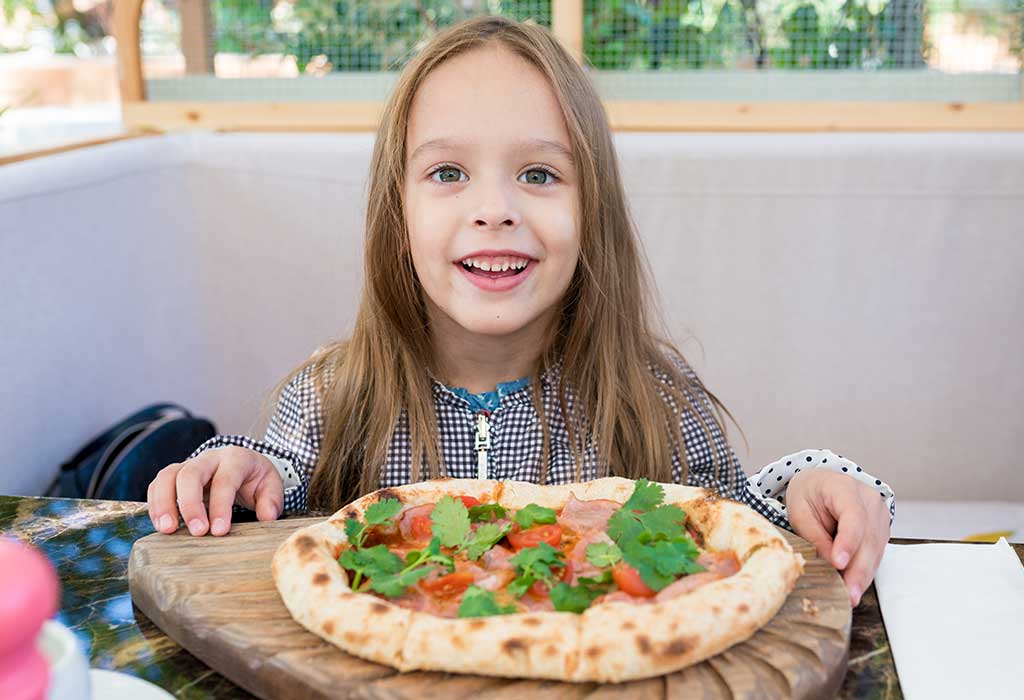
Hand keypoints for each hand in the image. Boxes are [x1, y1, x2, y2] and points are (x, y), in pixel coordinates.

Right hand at [146, 446, 283, 536]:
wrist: (243, 467)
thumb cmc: (256, 480)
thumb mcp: (271, 486)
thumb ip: (271, 500)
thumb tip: (267, 516)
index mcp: (236, 458)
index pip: (224, 479)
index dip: (220, 505)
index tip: (219, 531)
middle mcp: (209, 458)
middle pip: (190, 474)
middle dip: (190, 504)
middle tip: (196, 532)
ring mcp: (189, 464)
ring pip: (167, 476)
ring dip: (164, 503)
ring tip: (167, 530)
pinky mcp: (175, 476)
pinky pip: (158, 485)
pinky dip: (155, 504)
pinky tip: (161, 525)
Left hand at [785, 469, 890, 606]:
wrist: (820, 482)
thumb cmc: (808, 493)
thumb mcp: (800, 512)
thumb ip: (815, 536)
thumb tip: (831, 564)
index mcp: (845, 488)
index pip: (853, 517)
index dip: (848, 542)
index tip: (839, 563)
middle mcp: (869, 501)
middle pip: (868, 538)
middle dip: (858, 569)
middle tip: (849, 593)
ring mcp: (879, 515)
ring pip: (875, 550)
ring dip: (864, 575)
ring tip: (852, 596)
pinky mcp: (880, 529)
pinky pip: (876, 553)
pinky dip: (865, 570)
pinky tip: (855, 585)